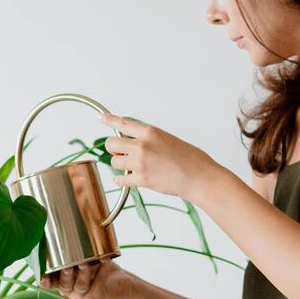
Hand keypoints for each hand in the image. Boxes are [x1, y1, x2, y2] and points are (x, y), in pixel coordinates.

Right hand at [39, 256, 132, 298]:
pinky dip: (97, 272)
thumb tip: (66, 230)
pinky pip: (92, 284)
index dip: (44, 279)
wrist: (122, 282)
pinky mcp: (93, 295)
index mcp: (64, 280)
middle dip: (64, 274)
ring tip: (83, 263)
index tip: (42, 276)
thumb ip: (75, 251)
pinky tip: (102, 261)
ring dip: (80, 274)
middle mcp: (70, 289)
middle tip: (67, 265)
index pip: (50, 282)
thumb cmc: (101, 267)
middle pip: (62, 284)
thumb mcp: (86, 258)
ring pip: (77, 286)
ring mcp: (81, 294)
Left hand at [98, 112, 215, 199]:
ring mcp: (140, 163)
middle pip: (111, 144)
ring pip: (114, 162)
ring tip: (134, 167)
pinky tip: (125, 179)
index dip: (109, 120)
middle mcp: (142, 145)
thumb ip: (148, 138)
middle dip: (114, 149)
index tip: (100, 118)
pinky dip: (121, 180)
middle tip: (121, 153)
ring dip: (120, 165)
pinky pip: (120, 179)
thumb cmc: (189, 158)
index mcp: (150, 132)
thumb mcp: (166, 139)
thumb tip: (131, 142)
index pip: (123, 123)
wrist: (198, 176)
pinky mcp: (141, 179)